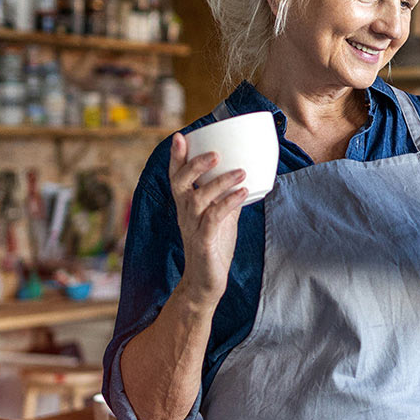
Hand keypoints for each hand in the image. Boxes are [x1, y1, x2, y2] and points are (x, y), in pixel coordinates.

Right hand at [167, 133, 246, 306]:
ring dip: (220, 183)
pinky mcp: (204, 242)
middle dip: (195, 165)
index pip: (176, 178)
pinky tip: (242, 193)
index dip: (176, 158)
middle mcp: (185, 214)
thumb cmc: (213, 249)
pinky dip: (228, 203)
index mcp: (185, 206)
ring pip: (199, 199)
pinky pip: (213, 218)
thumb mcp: (222, 219)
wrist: (206, 283)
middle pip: (181, 184)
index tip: (180, 136)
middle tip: (216, 153)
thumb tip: (243, 178)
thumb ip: (228, 200)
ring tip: (241, 172)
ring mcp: (192, 228)